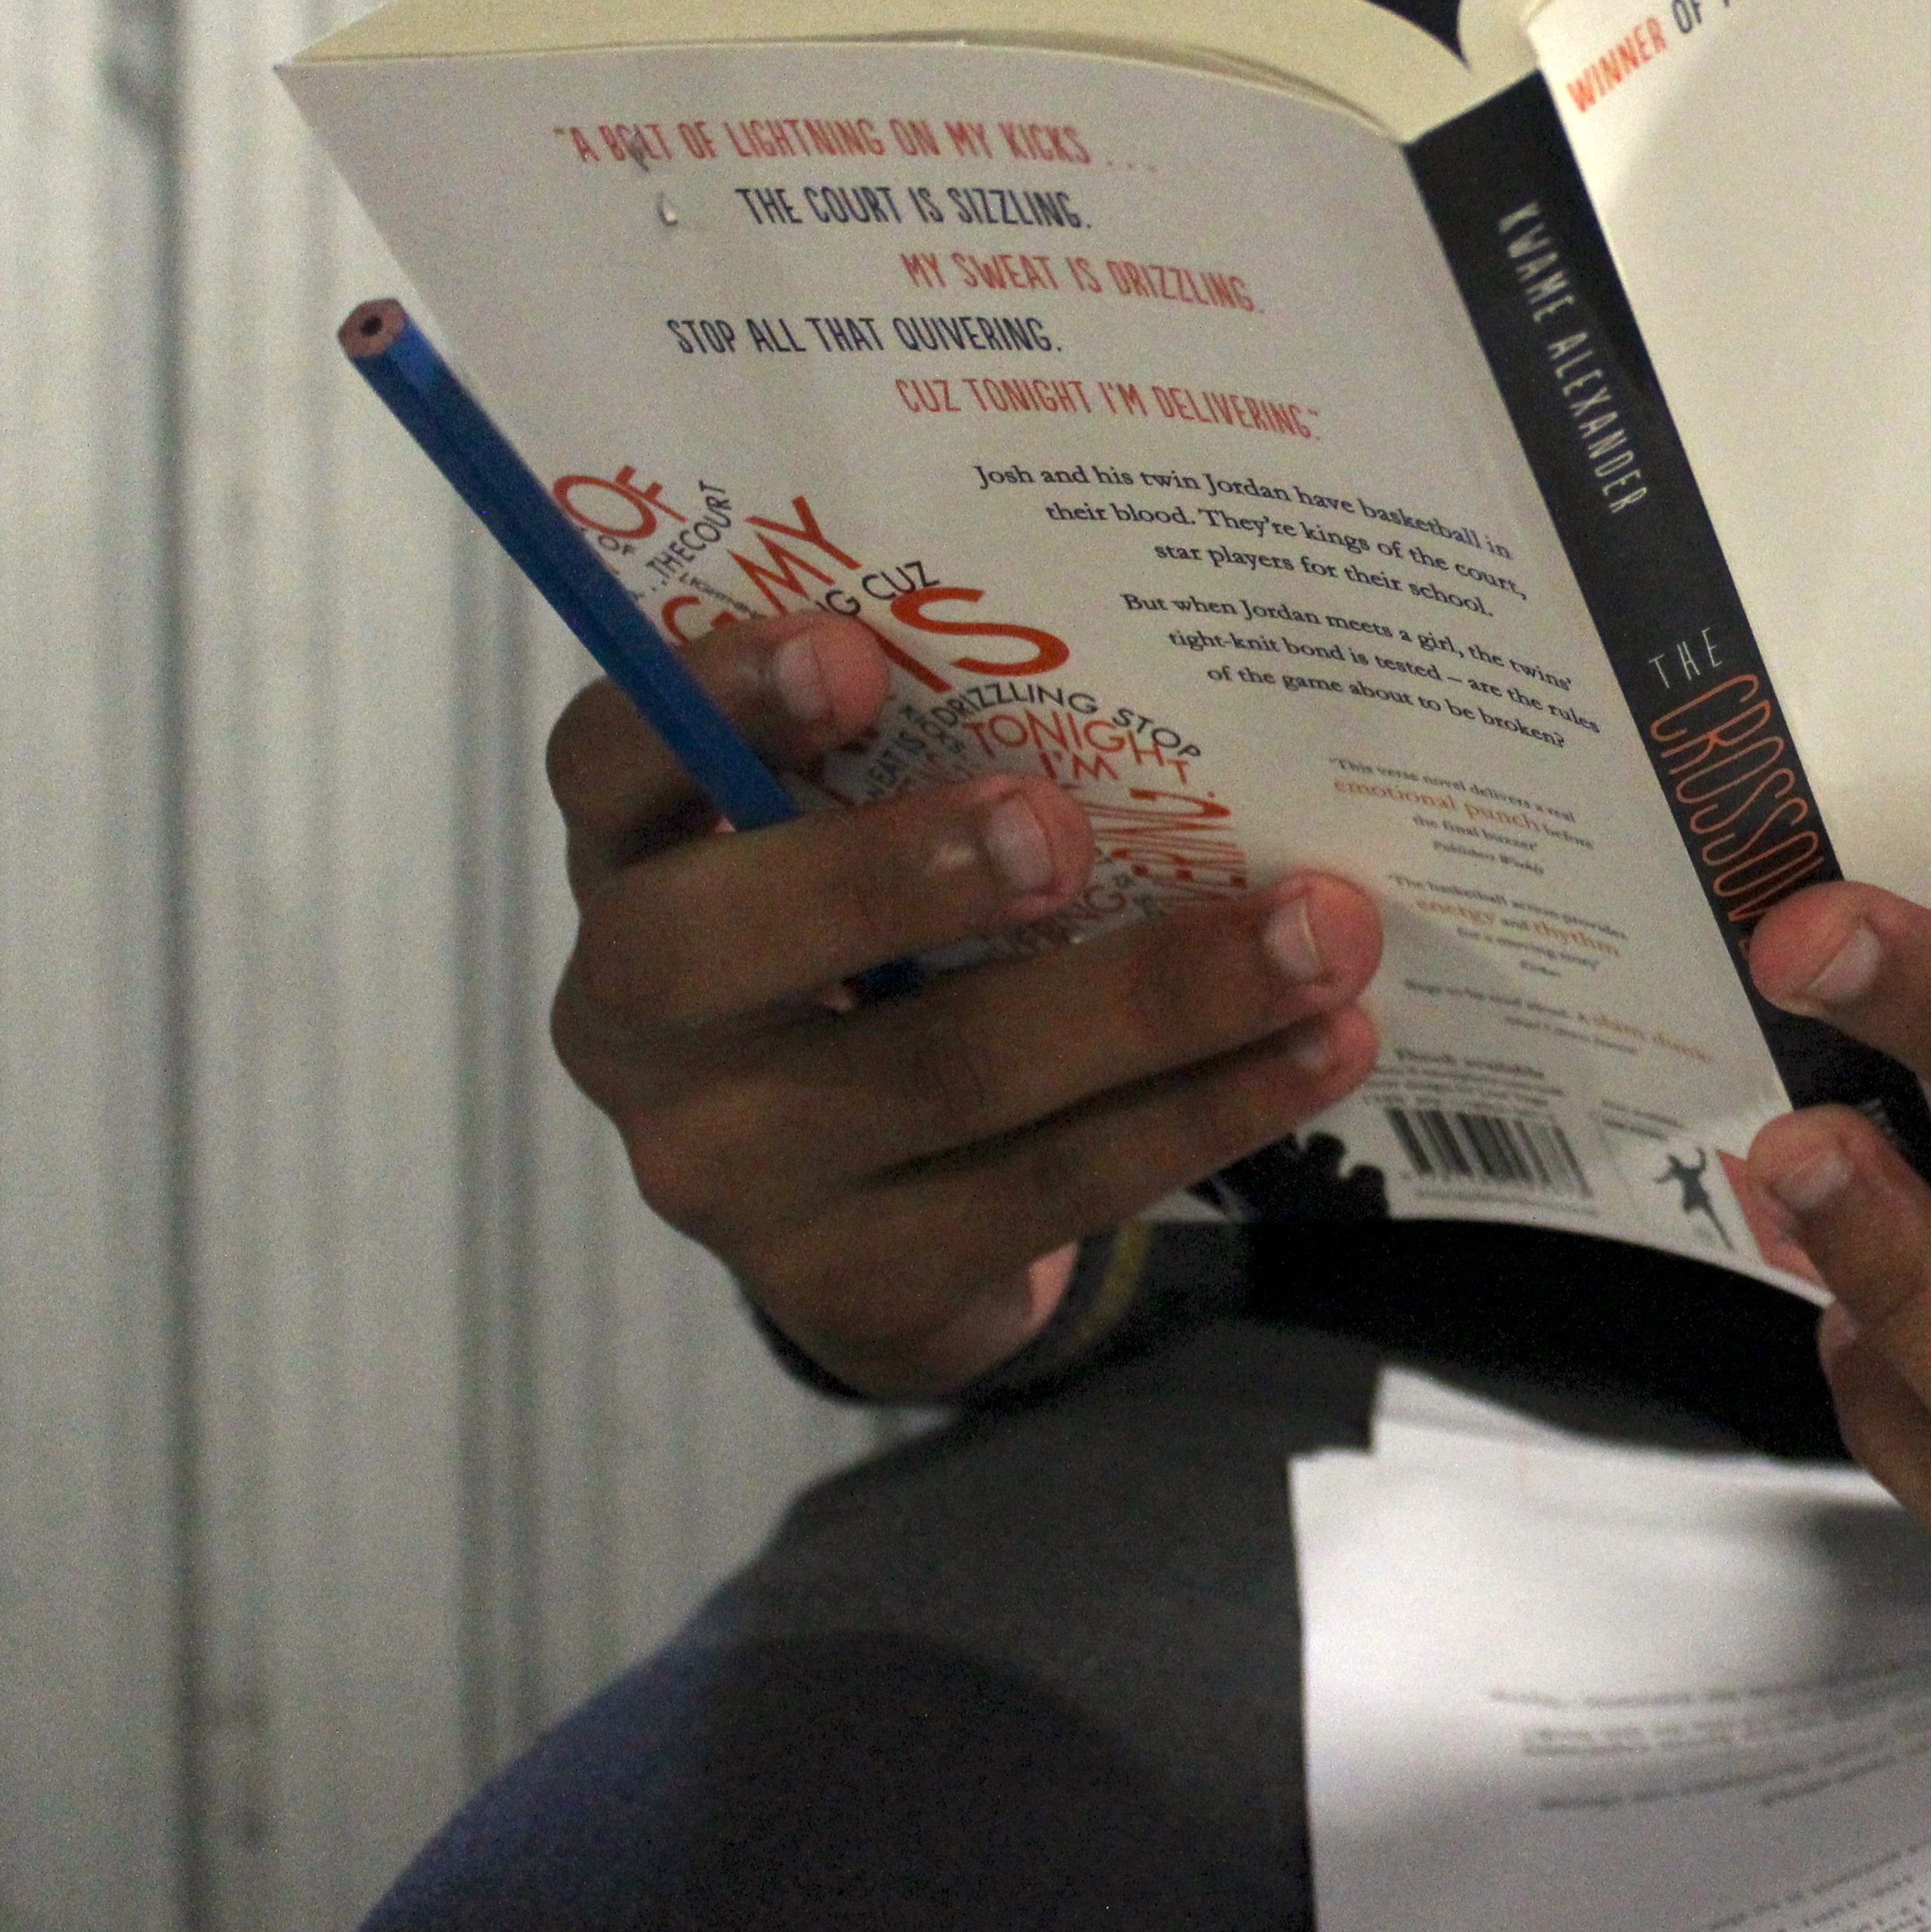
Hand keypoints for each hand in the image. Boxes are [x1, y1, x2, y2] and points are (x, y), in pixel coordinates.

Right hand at [548, 608, 1384, 1397]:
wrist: (884, 1216)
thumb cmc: (894, 953)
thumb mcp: (870, 844)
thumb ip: (935, 755)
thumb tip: (1173, 645)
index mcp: (636, 863)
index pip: (608, 762)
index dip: (711, 696)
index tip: (855, 650)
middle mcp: (638, 1023)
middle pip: (718, 946)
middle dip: (900, 874)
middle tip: (1064, 826)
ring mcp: (730, 1173)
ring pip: (937, 1079)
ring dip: (1155, 999)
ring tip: (1321, 936)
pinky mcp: (852, 1286)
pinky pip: (1043, 1190)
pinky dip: (1203, 1111)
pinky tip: (1322, 1048)